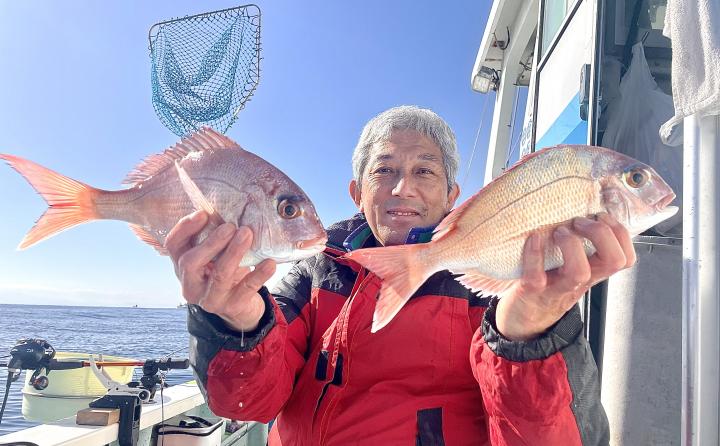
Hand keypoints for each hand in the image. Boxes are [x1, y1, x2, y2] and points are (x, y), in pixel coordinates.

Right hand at [165, 210, 276, 331]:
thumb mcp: (215, 256)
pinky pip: (246, 288)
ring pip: (220, 275)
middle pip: (191, 263)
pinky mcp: (232, 307)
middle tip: (230, 226)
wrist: (240, 308)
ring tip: (247, 234)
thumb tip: (231, 210)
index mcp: (182, 268)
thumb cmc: (226, 272)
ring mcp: (210, 299)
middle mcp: (191, 285)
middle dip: (211, 242)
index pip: (173, 246)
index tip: (203, 213)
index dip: (185, 228)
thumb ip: (217, 238)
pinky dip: (259, 274)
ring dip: (234, 252)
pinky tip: (270, 262)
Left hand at [496, 213, 635, 340]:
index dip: (620, 233)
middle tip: (579, 222)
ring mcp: (557, 287)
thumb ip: (582, 247)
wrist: (524, 318)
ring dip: (571, 244)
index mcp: (593, 272)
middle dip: (601, 233)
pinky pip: (535, 275)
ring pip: (579, 272)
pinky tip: (533, 238)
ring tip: (558, 231)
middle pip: (613, 261)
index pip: (625, 258)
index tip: (600, 216)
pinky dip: (534, 254)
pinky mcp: (531, 291)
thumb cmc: (547, 284)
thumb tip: (588, 210)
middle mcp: (580, 281)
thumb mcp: (571, 266)